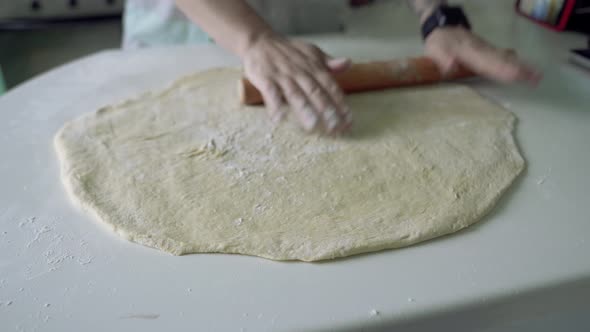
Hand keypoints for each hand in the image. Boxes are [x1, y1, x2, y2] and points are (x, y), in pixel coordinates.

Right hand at [240, 34, 351, 133]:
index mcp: (313, 67)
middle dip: (326, 111)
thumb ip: (328, 62)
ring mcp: (282, 76)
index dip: (340, 103)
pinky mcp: (265, 79)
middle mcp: (300, 72)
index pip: (330, 86)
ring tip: (312, 126)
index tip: (348, 120)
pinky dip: (274, 105)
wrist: (259, 41)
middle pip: (316, 93)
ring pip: (296, 94)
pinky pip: (271, 93)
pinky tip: (279, 118)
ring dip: (304, 110)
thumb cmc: (287, 51)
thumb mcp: (311, 52)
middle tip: (336, 128)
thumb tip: (348, 63)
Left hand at [424, 27, 541, 83]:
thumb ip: (443, 58)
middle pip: (502, 61)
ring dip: (521, 66)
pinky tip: (524, 67)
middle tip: (535, 78)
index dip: (502, 70)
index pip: (488, 63)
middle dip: (518, 69)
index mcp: (470, 52)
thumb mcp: (435, 49)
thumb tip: (451, 66)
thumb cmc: (439, 41)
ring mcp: (486, 49)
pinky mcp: (487, 50)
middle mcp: (482, 50)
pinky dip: (514, 61)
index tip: (516, 76)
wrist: (444, 26)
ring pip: (505, 58)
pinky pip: (503, 56)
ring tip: (536, 75)